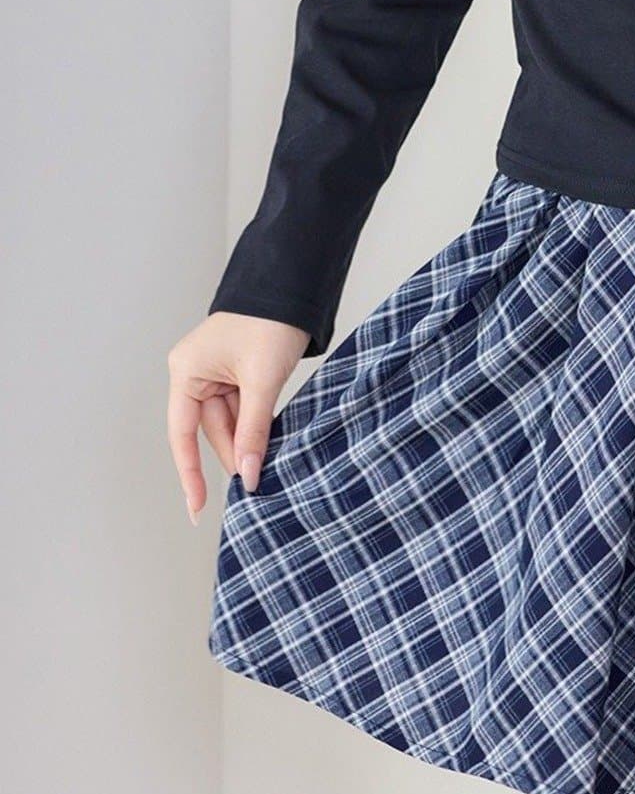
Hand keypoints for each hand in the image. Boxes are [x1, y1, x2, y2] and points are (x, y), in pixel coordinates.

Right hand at [167, 313, 310, 521]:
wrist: (294, 285)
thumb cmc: (271, 322)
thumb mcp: (263, 380)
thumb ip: (254, 430)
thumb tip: (248, 474)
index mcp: (186, 371)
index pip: (182, 433)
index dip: (189, 473)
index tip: (196, 508)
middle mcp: (194, 374)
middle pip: (211, 430)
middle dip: (234, 456)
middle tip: (254, 486)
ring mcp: (216, 373)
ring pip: (230, 422)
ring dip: (248, 443)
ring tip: (267, 467)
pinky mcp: (237, 372)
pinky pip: (244, 409)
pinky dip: (257, 427)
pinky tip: (269, 445)